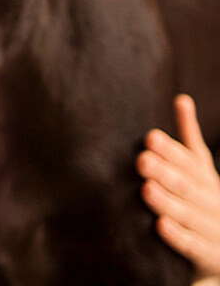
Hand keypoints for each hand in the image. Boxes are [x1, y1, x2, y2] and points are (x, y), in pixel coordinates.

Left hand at [137, 94, 219, 283]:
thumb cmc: (206, 204)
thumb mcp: (201, 170)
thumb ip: (189, 139)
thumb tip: (181, 99)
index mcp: (210, 180)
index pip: (192, 163)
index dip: (172, 151)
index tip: (150, 137)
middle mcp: (215, 201)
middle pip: (190, 186)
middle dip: (166, 172)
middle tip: (141, 161)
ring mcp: (215, 229)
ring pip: (190, 214)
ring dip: (168, 202)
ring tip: (146, 190)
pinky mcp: (209, 256)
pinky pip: (193, 246)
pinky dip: (178, 235)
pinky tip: (160, 225)